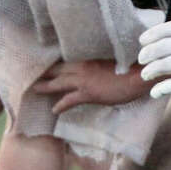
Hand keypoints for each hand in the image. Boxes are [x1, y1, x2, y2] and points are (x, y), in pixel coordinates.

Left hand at [31, 60, 149, 113]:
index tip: (44, 64)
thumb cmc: (130, 68)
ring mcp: (84, 80)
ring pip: (58, 83)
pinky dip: (60, 105)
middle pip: (57, 69)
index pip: (65, 60)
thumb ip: (98, 64)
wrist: (139, 75)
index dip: (53, 63)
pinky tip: (54, 111)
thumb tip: (94, 68)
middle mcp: (82, 67)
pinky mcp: (88, 93)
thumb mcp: (111, 62)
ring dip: (45, 86)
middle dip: (44, 73)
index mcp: (87, 58)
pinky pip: (69, 100)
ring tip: (34, 90)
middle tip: (30, 76)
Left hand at [138, 13, 170, 97]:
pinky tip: (154, 92)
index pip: (165, 29)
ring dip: (151, 70)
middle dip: (147, 53)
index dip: (151, 35)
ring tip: (144, 74)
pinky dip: (164, 87)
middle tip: (141, 59)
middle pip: (160, 47)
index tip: (143, 40)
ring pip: (165, 64)